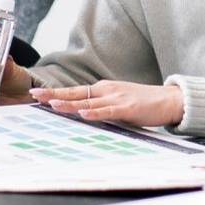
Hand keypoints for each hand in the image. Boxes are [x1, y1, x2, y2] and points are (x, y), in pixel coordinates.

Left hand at [32, 80, 183, 126]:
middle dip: (54, 95)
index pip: (75, 91)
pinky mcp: (128, 108)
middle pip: (76, 93)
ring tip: (52, 104)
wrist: (169, 100)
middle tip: (35, 95)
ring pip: (88, 102)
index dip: (56, 93)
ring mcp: (117, 98)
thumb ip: (102, 107)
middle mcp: (107, 90)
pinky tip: (83, 113)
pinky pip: (108, 111)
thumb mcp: (118, 102)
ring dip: (69, 103)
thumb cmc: (144, 103)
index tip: (37, 95)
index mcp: (103, 89)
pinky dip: (95, 112)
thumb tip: (83, 115)